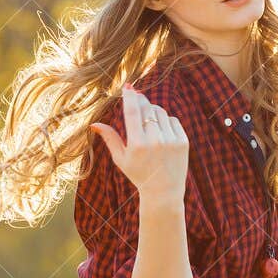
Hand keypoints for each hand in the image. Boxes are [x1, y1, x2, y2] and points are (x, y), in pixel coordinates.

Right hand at [89, 85, 189, 201]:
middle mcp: (155, 141)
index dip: (129, 96)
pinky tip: (161, 131)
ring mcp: (171, 140)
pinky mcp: (183, 141)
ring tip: (148, 123)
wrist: (163, 191)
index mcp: (137, 144)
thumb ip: (109, 139)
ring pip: (160, 112)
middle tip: (136, 101)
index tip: (128, 86)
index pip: (132, 111)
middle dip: (140, 102)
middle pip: (146, 108)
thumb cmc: (138, 174)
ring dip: (152, 112)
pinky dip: (165, 121)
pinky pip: (173, 120)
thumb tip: (94, 124)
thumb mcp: (120, 159)